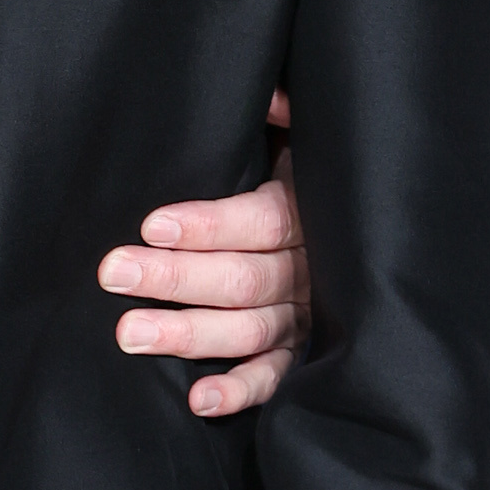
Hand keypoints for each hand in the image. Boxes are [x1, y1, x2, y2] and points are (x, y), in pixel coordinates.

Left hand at [97, 88, 304, 413]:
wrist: (375, 226)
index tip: (152, 225)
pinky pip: (275, 377)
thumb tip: (258, 88)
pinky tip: (197, 400)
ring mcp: (306, 314)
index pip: (259, 222)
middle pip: (242, 278)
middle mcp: (309, 267)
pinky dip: (241, 390)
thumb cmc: (314, 172)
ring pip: (248, 330)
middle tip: (114, 273)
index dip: (208, 227)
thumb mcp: (308, 134)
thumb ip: (287, 111)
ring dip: (188, 335)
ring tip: (129, 334)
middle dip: (175, 277)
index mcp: (306, 209)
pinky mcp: (303, 352)